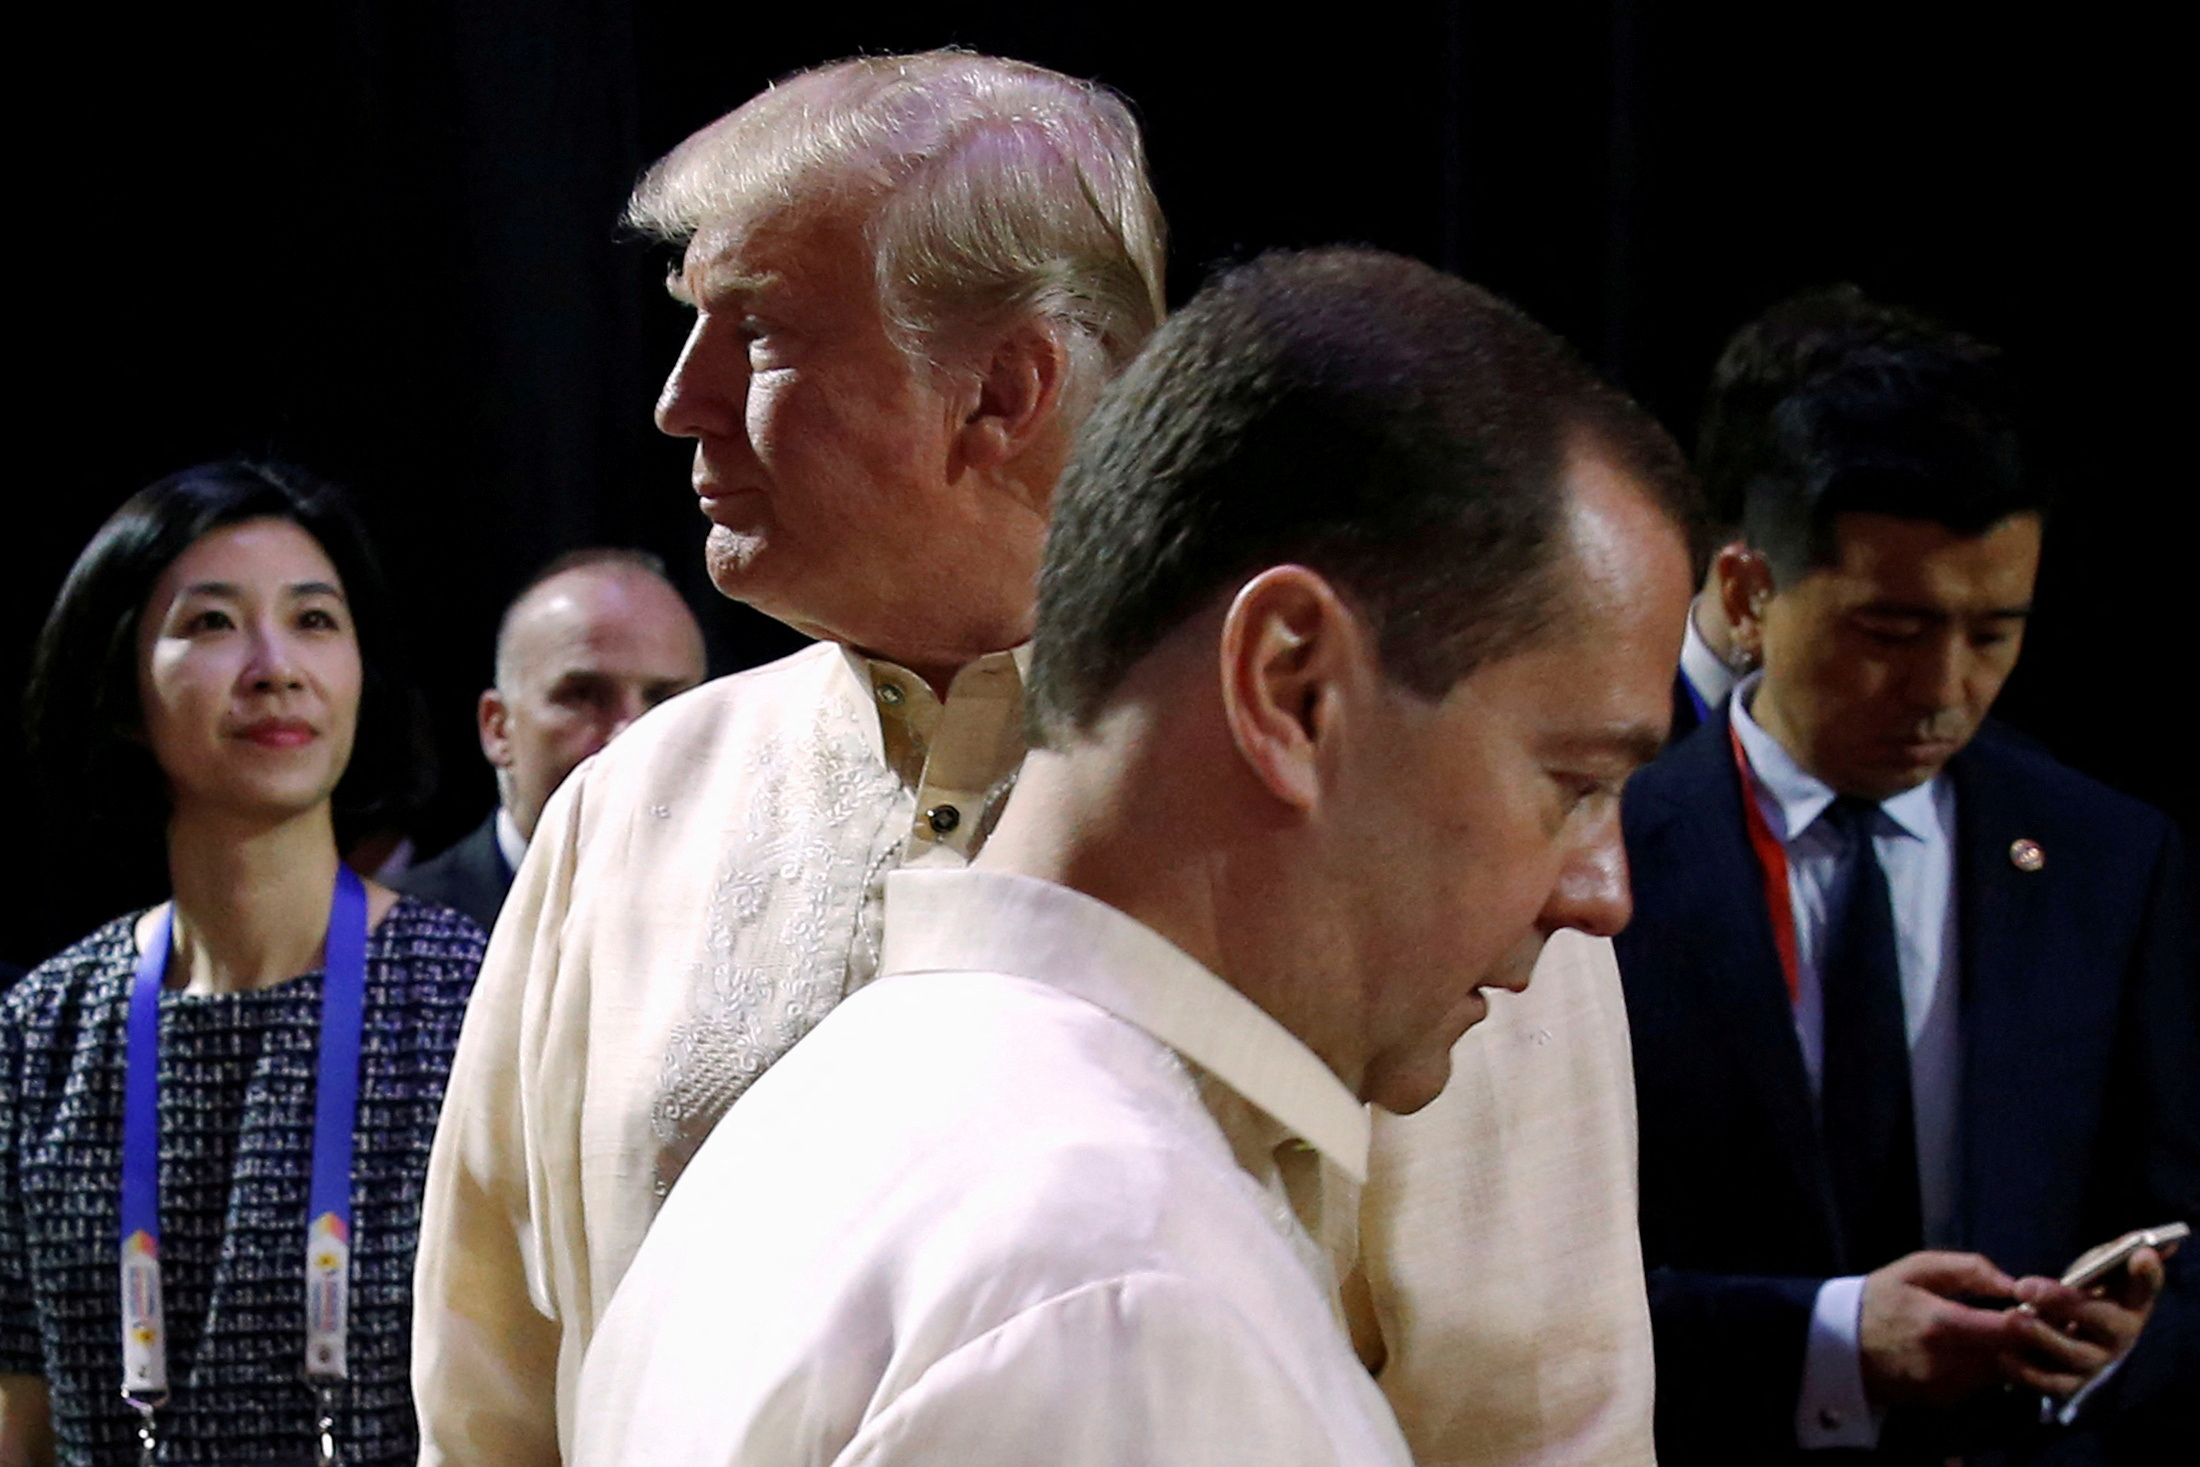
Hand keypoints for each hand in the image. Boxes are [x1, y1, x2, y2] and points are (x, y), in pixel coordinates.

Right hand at [1859, 1251, 2028, 1407]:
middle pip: (2014, 1356)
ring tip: (1992, 1334)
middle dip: (2023, 1339)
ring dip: (2006, 1354)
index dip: (2031, 1319)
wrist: (1838, 1345)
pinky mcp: (1946, 1402)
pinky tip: (1969, 1352)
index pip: (2010, 1330)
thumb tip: (2013, 1284)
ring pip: (2004, 1373)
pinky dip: (1986, 1369)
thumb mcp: (1916, 1268)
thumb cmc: (1879, 1299)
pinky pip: (1983, 1385)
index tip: (2032, 1307)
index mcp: (1941, 1323)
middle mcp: (1949, 1362)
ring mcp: (1948, 1387)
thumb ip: (1968, 1268)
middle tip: (2018, 1320)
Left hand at [2000, 1246, 2165, 1398]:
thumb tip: (2145, 1245)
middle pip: (2105, 1322)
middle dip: (2066, 1303)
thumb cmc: (2082, 1289)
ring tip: (2012, 1317)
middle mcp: (2121, 1334)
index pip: (2146, 1286)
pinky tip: (2003, 1350)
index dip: (2146, 1274)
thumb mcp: (2096, 1267)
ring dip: (2043, 1336)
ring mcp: (2098, 1360)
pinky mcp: (2071, 1382)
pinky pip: (2052, 1382)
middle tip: (2025, 1287)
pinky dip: (2027, 1369)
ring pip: (2077, 1354)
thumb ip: (2114, 1254)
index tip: (2140, 1255)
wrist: (2058, 1327)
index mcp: (2130, 1301)